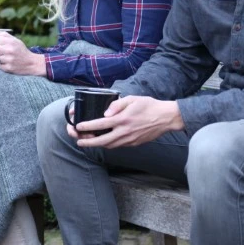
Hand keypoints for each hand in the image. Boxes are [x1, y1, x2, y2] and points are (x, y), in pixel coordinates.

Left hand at [0, 31, 45, 75]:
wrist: (31, 63)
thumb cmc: (21, 50)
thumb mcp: (15, 40)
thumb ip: (4, 35)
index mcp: (11, 42)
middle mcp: (9, 50)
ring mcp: (9, 60)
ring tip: (2, 57)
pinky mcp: (8, 68)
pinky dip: (0, 64)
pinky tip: (6, 62)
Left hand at [67, 95, 183, 147]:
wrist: (166, 118)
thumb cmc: (149, 106)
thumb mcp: (132, 99)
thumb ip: (117, 104)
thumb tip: (105, 113)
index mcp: (122, 120)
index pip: (100, 125)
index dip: (86, 126)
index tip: (77, 126)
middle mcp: (124, 132)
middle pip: (101, 141)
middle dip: (87, 142)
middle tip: (77, 140)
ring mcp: (129, 140)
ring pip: (108, 145)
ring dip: (96, 144)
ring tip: (86, 141)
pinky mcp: (133, 143)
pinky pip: (117, 146)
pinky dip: (107, 144)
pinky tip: (102, 140)